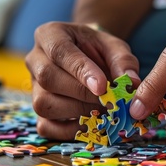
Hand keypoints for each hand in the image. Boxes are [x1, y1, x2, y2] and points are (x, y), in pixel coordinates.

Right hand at [25, 22, 139, 139]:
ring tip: (103, 111)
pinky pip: (46, 126)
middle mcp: (35, 60)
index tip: (103, 86)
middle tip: (109, 101)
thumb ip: (123, 62)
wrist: (89, 58)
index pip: (60, 51)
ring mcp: (33, 86)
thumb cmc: (99, 50)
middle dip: (82, 94)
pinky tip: (92, 123)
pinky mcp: (38, 110)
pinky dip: (70, 131)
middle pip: (48, 79)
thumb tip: (131, 84)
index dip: (81, 70)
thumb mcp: (114, 47)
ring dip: (78, 112)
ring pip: (44, 104)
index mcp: (50, 35)